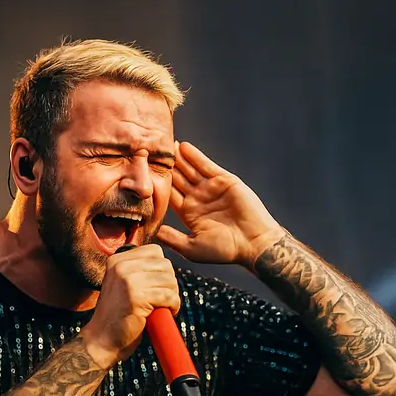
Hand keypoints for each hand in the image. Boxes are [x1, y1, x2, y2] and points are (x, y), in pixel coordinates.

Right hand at [80, 244, 180, 366]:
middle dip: (170, 283)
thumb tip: (167, 265)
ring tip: (162, 307)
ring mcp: (128, 281)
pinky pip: (169, 296)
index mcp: (117, 260)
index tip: (156, 286)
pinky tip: (164, 313)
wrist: (101, 341)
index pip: (155, 251)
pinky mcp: (137, 297)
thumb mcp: (122, 284)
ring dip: (172, 296)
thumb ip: (139, 270)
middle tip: (162, 299)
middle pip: (165, 265)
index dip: (162, 270)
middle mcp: (121, 266)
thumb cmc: (117, 316)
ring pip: (169, 280)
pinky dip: (173, 306)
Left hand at [156, 141, 286, 268]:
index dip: (157, 184)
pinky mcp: (224, 180)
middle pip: (178, 179)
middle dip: (166, 167)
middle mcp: (198, 198)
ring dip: (178, 158)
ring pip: (190, 170)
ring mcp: (211, 188)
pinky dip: (195, 156)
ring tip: (164, 145)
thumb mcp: (192, 248)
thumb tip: (152, 233)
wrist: (253, 243)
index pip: (169, 194)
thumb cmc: (224, 250)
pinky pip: (206, 166)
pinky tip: (183, 146)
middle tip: (149, 152)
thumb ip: (172, 239)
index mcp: (189, 213)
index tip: (142, 174)